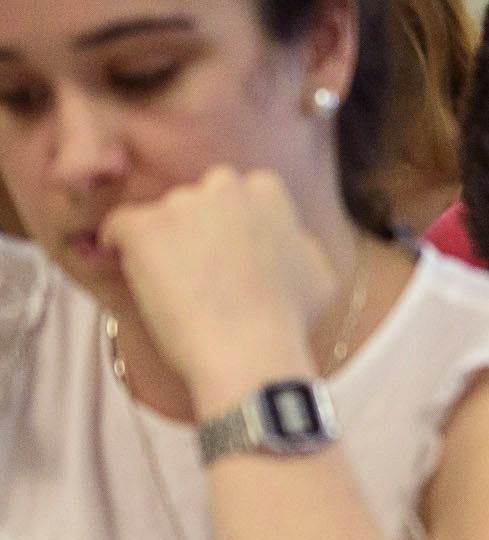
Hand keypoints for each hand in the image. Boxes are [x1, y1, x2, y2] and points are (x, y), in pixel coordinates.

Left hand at [99, 167, 336, 414]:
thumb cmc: (289, 322)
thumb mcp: (318, 275)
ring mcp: (182, 204)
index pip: (236, 193)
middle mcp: (225, 187)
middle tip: (196, 271)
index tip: (225, 256)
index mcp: (267, 191)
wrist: (251, 353)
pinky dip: (118, 246)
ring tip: (171, 289)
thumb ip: (299, 243)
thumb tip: (293, 239)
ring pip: (159, 217)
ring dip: (162, 244)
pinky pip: (118, 227)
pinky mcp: (144, 227)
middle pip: (196, 200)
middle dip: (194, 227)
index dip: (229, 227)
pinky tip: (127, 269)